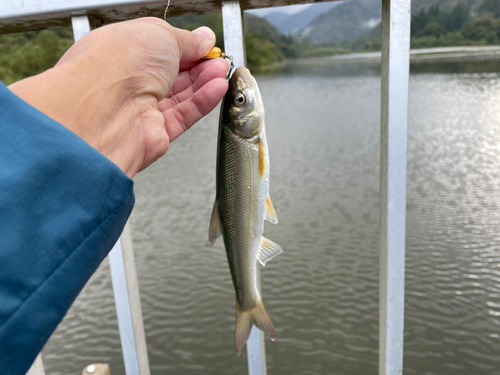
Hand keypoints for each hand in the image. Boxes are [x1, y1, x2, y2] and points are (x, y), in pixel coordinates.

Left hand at [9, 18, 228, 177]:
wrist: (105, 109)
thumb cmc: (115, 65)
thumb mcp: (159, 34)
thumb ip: (187, 40)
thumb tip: (203, 39)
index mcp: (121, 52)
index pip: (158, 49)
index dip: (184, 45)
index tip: (206, 44)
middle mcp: (127, 82)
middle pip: (172, 74)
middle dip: (198, 65)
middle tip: (218, 59)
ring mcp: (140, 108)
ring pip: (179, 95)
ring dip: (203, 82)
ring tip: (221, 72)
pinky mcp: (154, 132)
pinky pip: (183, 115)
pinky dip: (202, 102)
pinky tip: (216, 89)